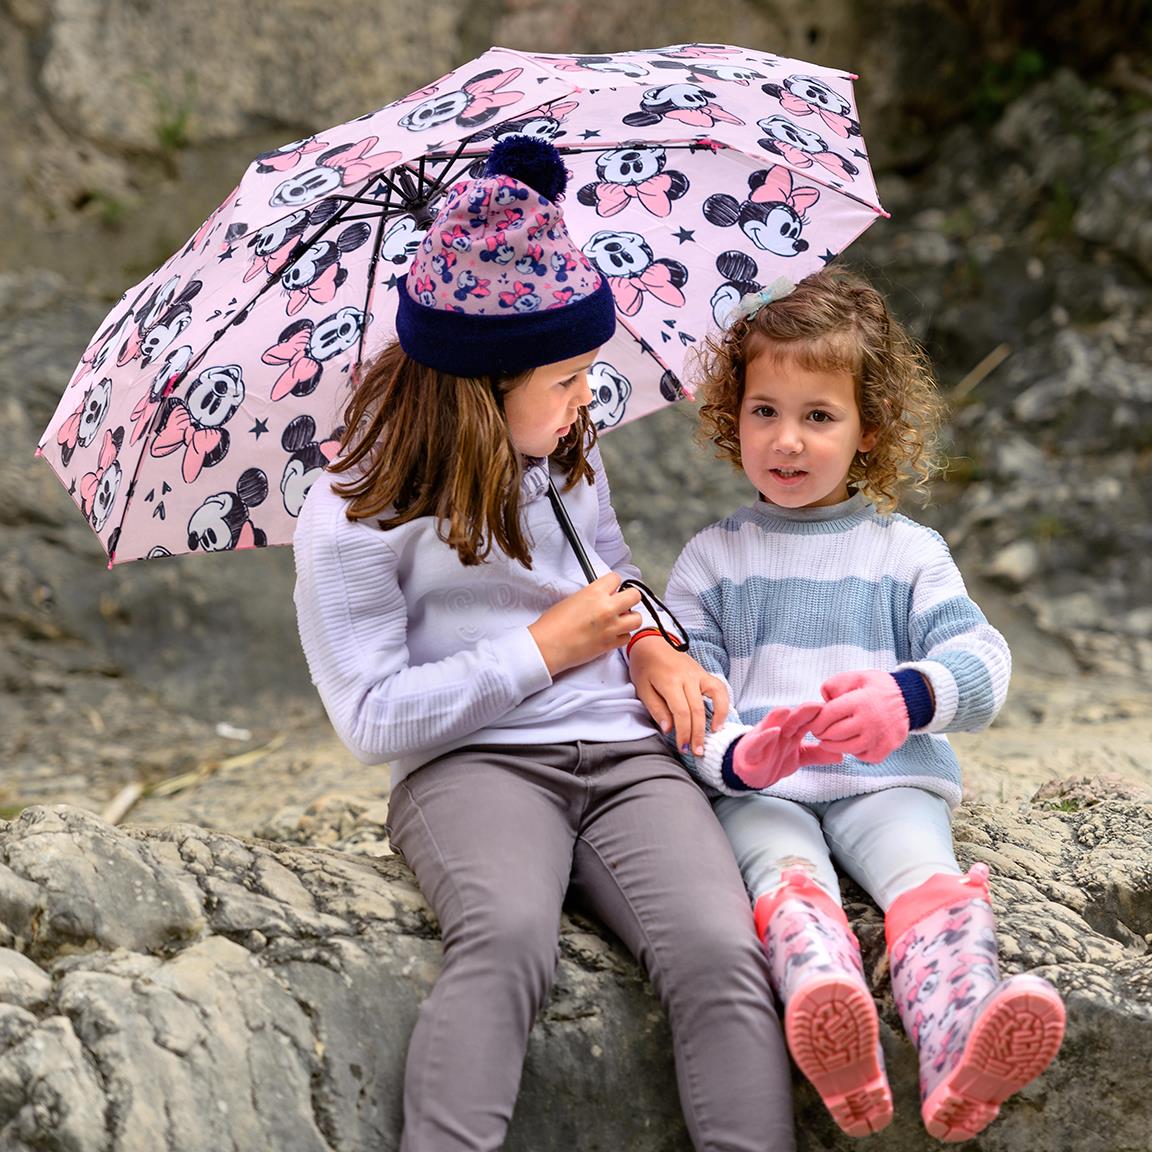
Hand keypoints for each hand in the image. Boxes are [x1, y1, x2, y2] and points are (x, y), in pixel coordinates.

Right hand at [529, 572, 642, 675]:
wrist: (548, 645)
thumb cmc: (553, 624)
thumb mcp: (572, 599)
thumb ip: (591, 596)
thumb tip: (601, 597)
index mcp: (594, 592)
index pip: (617, 578)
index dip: (614, 584)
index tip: (612, 589)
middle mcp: (607, 608)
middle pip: (635, 596)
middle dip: (629, 598)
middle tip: (622, 603)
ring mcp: (611, 627)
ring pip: (637, 618)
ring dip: (630, 618)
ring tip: (620, 620)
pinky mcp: (610, 644)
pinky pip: (627, 637)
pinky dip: (622, 635)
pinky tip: (612, 634)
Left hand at [628, 637, 728, 755]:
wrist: (652, 642)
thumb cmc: (644, 666)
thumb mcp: (642, 688)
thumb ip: (656, 709)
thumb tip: (669, 729)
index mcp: (669, 681)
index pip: (681, 712)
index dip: (683, 732)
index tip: (683, 747)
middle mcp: (687, 677)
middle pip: (697, 709)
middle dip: (697, 734)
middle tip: (697, 752)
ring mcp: (698, 673)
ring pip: (715, 696)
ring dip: (717, 718)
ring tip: (714, 735)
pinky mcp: (704, 673)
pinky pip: (719, 688)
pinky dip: (723, 703)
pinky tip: (720, 718)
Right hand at [731, 703, 841, 789]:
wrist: (749, 774)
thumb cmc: (773, 759)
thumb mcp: (799, 758)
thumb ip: (818, 755)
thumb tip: (841, 755)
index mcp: (790, 730)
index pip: (806, 719)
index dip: (818, 715)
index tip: (834, 711)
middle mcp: (778, 730)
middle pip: (791, 718)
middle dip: (803, 711)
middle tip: (817, 706)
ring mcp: (763, 737)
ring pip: (771, 724)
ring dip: (779, 716)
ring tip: (788, 710)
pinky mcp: (751, 750)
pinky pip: (758, 741)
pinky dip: (765, 736)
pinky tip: (773, 731)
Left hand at [807, 670, 909, 762]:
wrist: (910, 699)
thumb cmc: (878, 688)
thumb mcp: (855, 677)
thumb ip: (834, 685)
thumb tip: (822, 703)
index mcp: (859, 702)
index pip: (828, 716)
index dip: (816, 721)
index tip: (813, 722)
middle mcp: (869, 721)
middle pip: (834, 735)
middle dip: (822, 734)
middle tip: (820, 731)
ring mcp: (878, 737)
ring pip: (846, 749)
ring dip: (835, 745)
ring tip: (832, 738)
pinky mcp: (885, 749)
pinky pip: (862, 756)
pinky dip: (855, 752)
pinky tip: (855, 741)